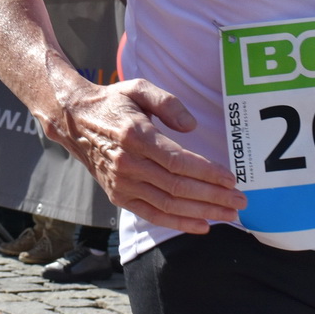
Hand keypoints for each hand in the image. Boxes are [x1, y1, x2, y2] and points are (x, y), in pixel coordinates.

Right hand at [55, 79, 245, 233]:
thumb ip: (168, 103)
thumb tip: (191, 126)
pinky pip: (152, 214)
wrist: (74, 122)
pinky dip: (178, 223)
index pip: (178, 161)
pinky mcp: (119, 196)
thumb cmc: (113, 103)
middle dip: (213, 196)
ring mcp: (122, 183)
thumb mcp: (139, 88)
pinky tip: (203, 225)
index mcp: (135, 136)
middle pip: (178, 186)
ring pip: (169, 204)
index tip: (231, 178)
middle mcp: (128, 163)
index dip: (207, 172)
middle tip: (240, 200)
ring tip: (230, 214)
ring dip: (203, 212)